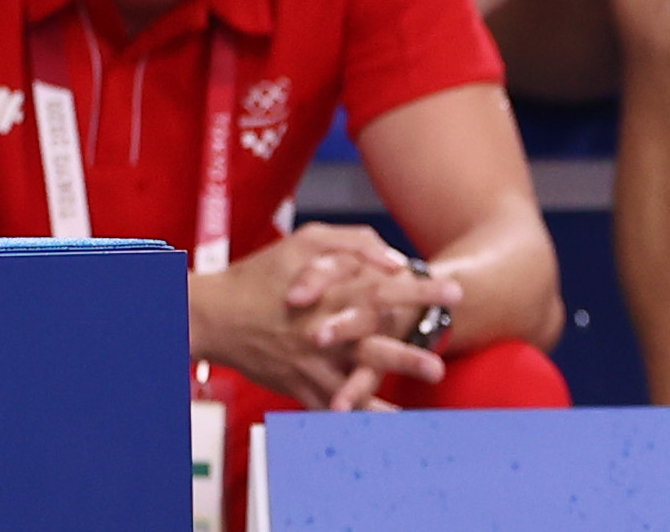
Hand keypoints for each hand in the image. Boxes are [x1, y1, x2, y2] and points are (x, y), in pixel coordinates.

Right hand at [189, 223, 460, 410]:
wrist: (214, 317)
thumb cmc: (262, 273)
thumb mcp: (308, 240)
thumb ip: (355, 244)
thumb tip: (395, 260)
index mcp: (331, 292)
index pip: (383, 290)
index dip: (419, 291)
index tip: (455, 292)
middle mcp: (324, 329)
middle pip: (373, 341)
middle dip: (409, 351)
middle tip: (441, 358)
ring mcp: (311, 362)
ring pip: (355, 380)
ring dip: (387, 390)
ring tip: (414, 406)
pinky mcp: (299, 385)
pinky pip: (333, 406)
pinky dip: (358, 417)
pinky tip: (383, 429)